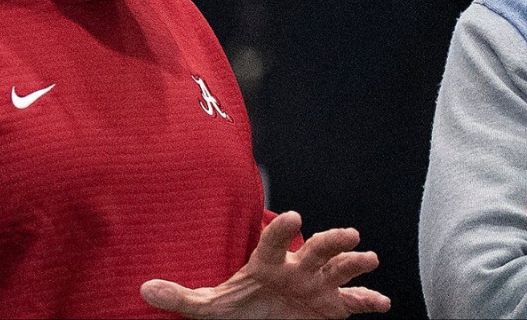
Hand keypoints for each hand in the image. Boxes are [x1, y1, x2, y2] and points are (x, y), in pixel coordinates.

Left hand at [140, 211, 390, 318]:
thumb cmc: (240, 307)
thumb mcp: (210, 308)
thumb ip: (182, 298)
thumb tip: (143, 289)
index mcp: (268, 262)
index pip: (274, 241)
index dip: (283, 230)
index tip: (295, 217)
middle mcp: (298, 268)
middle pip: (317, 248)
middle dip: (332, 239)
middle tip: (348, 233)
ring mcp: (318, 285)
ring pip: (340, 268)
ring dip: (356, 262)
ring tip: (369, 259)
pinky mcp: (333, 306)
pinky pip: (354, 301)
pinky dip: (369, 300)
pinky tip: (382, 303)